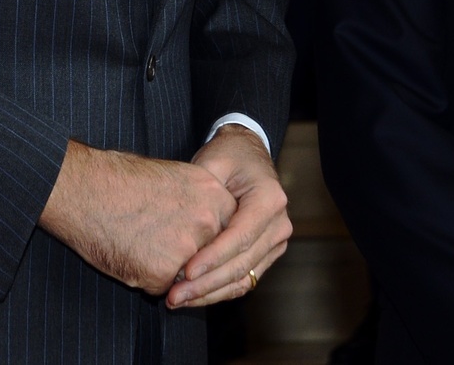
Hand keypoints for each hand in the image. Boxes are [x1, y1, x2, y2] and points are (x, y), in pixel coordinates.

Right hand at [38, 140, 236, 292]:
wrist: (84, 189)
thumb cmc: (120, 178)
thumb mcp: (174, 177)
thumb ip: (199, 202)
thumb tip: (207, 225)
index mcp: (215, 194)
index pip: (227, 230)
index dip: (207, 237)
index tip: (190, 235)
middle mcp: (209, 222)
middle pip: (210, 254)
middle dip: (191, 256)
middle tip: (160, 240)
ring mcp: (188, 250)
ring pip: (188, 274)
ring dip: (169, 267)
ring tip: (140, 242)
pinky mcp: (163, 274)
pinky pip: (162, 286)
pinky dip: (146, 277)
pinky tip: (128, 253)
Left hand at [166, 124, 291, 308]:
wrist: (247, 153)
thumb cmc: (227, 155)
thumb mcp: (213, 163)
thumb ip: (204, 194)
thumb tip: (187, 231)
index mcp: (269, 199)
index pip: (240, 237)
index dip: (212, 258)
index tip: (185, 272)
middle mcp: (279, 224)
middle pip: (242, 264)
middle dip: (206, 283)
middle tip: (174, 295)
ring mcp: (276, 241)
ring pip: (243, 278)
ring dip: (210, 293)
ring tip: (178, 299)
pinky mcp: (266, 253)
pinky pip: (244, 279)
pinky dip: (219, 290)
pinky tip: (193, 295)